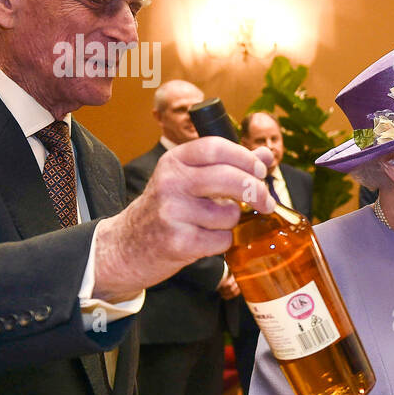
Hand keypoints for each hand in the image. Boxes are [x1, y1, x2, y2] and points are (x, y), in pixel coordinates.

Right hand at [93, 139, 275, 300]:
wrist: (127, 246)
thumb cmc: (165, 210)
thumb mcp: (188, 179)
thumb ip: (228, 166)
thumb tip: (266, 156)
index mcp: (174, 161)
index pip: (216, 147)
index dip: (245, 158)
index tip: (261, 171)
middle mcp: (171, 182)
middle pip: (229, 178)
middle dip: (256, 190)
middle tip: (265, 202)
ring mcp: (172, 212)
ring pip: (229, 214)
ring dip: (232, 222)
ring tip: (214, 223)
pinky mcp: (178, 242)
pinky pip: (222, 240)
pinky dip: (222, 243)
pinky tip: (206, 240)